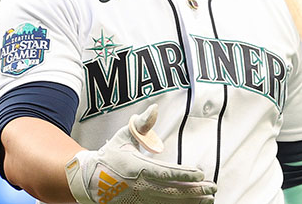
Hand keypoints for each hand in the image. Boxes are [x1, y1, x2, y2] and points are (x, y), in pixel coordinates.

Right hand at [64, 104, 216, 203]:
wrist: (89, 180)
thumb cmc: (110, 155)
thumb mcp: (124, 136)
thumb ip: (142, 124)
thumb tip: (154, 108)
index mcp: (136, 167)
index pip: (165, 173)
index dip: (184, 174)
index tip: (201, 173)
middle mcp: (138, 186)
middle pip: (172, 191)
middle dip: (195, 191)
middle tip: (212, 188)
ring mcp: (138, 200)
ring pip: (169, 203)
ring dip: (191, 201)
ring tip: (208, 198)